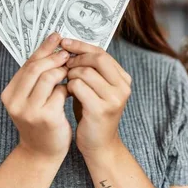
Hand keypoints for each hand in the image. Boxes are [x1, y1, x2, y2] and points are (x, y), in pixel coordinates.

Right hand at [1, 33, 71, 159]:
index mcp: (9, 93)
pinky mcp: (46, 117)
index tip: (57, 36)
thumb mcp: (31, 97)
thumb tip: (52, 45)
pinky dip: (67, 88)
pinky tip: (70, 91)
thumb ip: (37, 76)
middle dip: (54, 57)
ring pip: (48, 77)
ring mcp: (29, 110)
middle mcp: (15, 101)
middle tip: (67, 54)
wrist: (41, 152)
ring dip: (62, 72)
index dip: (43, 48)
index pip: (27, 63)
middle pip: (36, 68)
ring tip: (69, 73)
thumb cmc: (40, 120)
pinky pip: (59, 92)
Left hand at [62, 38, 131, 158]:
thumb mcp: (94, 88)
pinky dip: (69, 86)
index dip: (81, 46)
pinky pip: (78, 87)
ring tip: (66, 82)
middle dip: (76, 58)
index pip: (102, 52)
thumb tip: (69, 46)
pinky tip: (66, 92)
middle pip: (97, 58)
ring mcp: (114, 98)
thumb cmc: (92, 113)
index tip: (64, 42)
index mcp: (123, 78)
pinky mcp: (102, 109)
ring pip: (85, 72)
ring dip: (70, 74)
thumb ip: (89, 69)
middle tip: (64, 64)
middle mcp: (123, 87)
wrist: (99, 145)